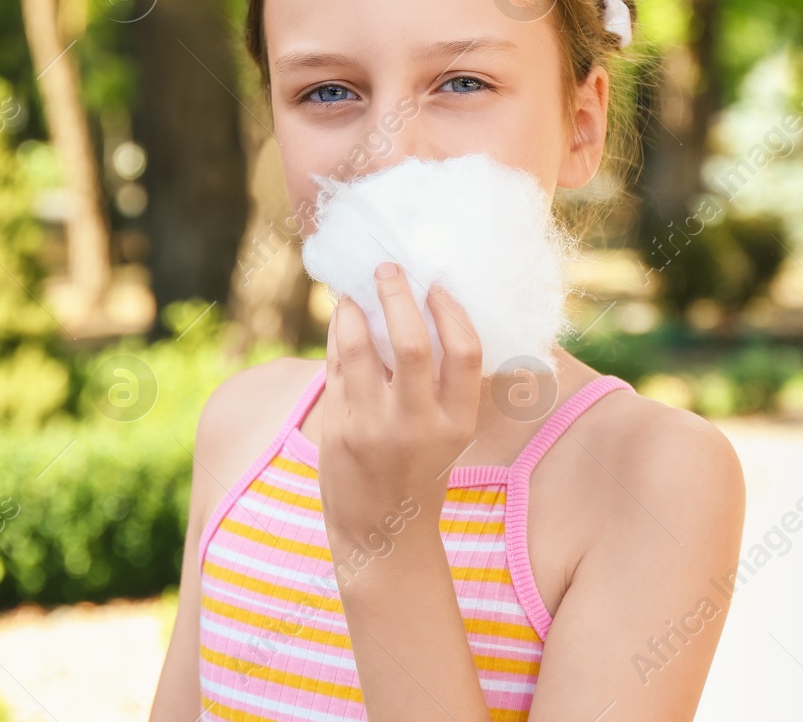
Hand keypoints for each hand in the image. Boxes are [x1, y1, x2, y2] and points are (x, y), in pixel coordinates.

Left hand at [318, 262, 483, 542]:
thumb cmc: (420, 473)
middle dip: (398, 295)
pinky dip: (339, 335)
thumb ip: (439, 383)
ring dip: (357, 308)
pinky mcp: (340, 429)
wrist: (383, 536)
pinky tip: (342, 319)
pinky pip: (336, 366)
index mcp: (458, 422)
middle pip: (413, 342)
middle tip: (388, 267)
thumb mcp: (448, 434)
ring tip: (355, 290)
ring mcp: (374, 427)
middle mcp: (419, 424)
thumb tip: (421, 309)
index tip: (438, 285)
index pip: (466, 352)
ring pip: (362, 347)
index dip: (452, 310)